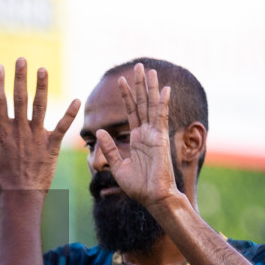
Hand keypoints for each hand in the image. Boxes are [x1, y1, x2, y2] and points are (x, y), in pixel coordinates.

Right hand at [0, 58, 79, 193]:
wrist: (20, 196)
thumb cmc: (0, 178)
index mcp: (3, 131)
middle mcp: (20, 130)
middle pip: (20, 98)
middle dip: (20, 77)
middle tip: (21, 59)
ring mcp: (37, 136)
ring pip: (40, 107)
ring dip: (41, 87)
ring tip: (43, 69)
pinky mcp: (51, 145)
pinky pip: (62, 127)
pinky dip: (70, 114)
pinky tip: (77, 99)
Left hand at [94, 64, 175, 211]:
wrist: (152, 198)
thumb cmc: (137, 187)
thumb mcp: (117, 166)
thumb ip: (109, 148)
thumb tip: (99, 131)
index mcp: (136, 139)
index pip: (131, 112)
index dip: (126, 96)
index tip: (122, 80)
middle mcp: (146, 133)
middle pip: (142, 103)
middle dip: (139, 85)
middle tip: (138, 66)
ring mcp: (155, 134)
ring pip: (152, 105)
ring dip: (150, 87)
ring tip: (148, 70)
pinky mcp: (161, 139)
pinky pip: (161, 117)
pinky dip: (163, 102)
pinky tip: (165, 88)